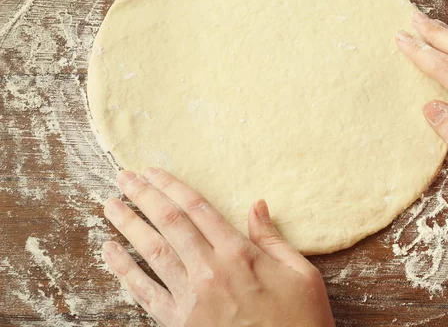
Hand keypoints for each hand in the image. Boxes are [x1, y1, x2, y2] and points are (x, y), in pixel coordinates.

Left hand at [102, 168, 334, 326]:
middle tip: (124, 178)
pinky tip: (110, 252)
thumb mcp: (300, 273)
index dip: (173, 187)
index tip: (154, 172)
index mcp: (240, 254)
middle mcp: (211, 271)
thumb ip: (273, 238)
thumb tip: (257, 205)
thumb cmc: (301, 319)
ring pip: (153, 252)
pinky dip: (125, 271)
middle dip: (144, 197)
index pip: (198, 210)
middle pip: (170, 224)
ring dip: (129, 226)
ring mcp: (192, 298)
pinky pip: (146, 293)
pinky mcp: (181, 323)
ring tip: (110, 206)